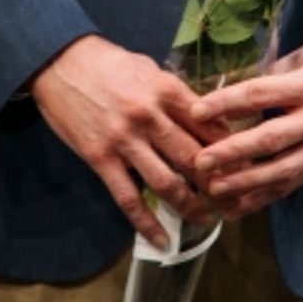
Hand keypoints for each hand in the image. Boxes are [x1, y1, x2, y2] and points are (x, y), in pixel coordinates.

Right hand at [29, 34, 219, 246]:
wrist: (57, 61)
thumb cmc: (105, 61)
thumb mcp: (146, 67)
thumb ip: (174, 93)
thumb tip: (204, 118)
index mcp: (164, 89)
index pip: (208, 125)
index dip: (231, 149)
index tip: (245, 166)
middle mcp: (149, 115)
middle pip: (194, 158)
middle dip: (218, 184)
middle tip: (234, 200)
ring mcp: (124, 139)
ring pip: (168, 183)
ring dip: (191, 206)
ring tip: (206, 218)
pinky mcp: (100, 158)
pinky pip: (128, 198)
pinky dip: (148, 224)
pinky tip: (163, 241)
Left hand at [190, 36, 302, 216]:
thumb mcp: (296, 57)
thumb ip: (264, 78)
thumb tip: (221, 97)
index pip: (262, 94)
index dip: (227, 103)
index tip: (196, 110)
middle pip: (272, 139)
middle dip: (233, 152)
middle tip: (200, 161)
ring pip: (283, 170)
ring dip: (246, 184)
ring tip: (213, 189)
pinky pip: (292, 184)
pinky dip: (262, 198)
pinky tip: (236, 207)